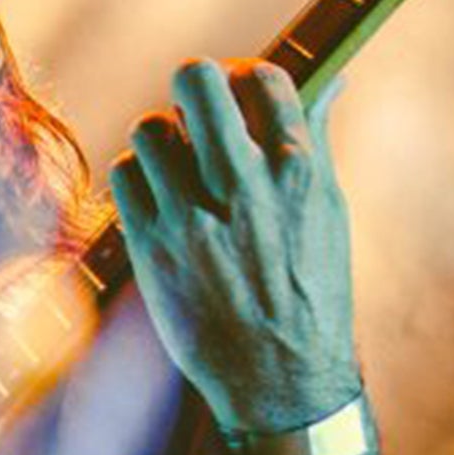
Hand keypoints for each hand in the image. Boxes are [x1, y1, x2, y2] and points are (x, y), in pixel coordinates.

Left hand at [107, 59, 361, 433]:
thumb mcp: (328, 214)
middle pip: (197, 81)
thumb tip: (328, 80)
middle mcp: (244, 187)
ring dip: (160, 138)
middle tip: (193, 109)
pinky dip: (137, 180)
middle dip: (193, 85)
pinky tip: (157, 200)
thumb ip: (315, 143)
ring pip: (150, 128)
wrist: (278, 378)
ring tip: (174, 165)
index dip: (245, 76)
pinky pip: (125, 175)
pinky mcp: (151, 246)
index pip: (264, 79)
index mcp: (298, 173)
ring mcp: (192, 216)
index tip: (238, 91)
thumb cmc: (308, 293)